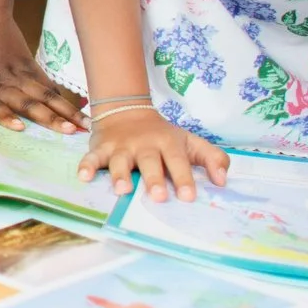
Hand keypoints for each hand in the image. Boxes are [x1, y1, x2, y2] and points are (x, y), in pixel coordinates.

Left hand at [0, 0, 84, 132]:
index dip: (4, 115)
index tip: (20, 127)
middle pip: (24, 102)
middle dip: (46, 119)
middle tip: (65, 133)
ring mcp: (15, 73)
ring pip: (41, 95)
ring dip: (60, 112)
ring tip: (77, 126)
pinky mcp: (28, 65)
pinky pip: (45, 84)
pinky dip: (60, 98)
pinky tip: (75, 110)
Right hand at [78, 107, 228, 201]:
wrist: (126, 110)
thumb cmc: (162, 136)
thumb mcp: (190, 141)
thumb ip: (212, 158)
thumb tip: (223, 181)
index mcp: (168, 143)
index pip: (177, 160)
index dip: (183, 178)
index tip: (189, 197)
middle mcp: (144, 145)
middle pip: (149, 162)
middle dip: (154, 179)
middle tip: (159, 197)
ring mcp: (121, 147)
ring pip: (121, 161)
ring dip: (121, 175)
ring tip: (123, 190)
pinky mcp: (101, 148)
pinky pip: (92, 157)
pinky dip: (87, 166)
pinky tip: (83, 177)